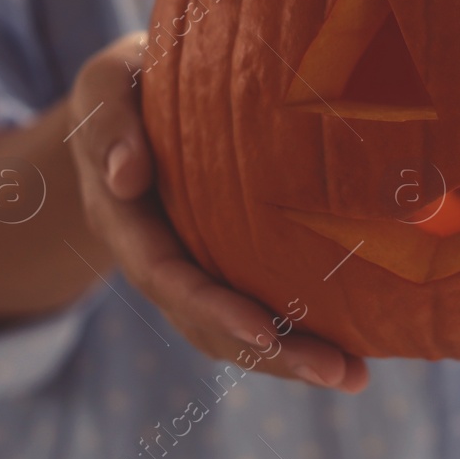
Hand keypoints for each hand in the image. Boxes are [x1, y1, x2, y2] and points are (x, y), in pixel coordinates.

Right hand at [66, 33, 367, 390]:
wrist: (134, 93)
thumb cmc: (129, 82)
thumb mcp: (106, 86)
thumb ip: (110, 124)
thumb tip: (127, 175)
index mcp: (126, 221)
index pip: (169, 276)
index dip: (214, 309)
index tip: (266, 333)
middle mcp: (157, 257)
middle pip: (208, 323)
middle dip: (272, 354)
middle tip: (336, 373)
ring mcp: (190, 265)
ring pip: (235, 330)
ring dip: (291, 359)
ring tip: (353, 376)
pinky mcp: (223, 261)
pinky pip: (256, 307)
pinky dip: (297, 333)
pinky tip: (352, 351)